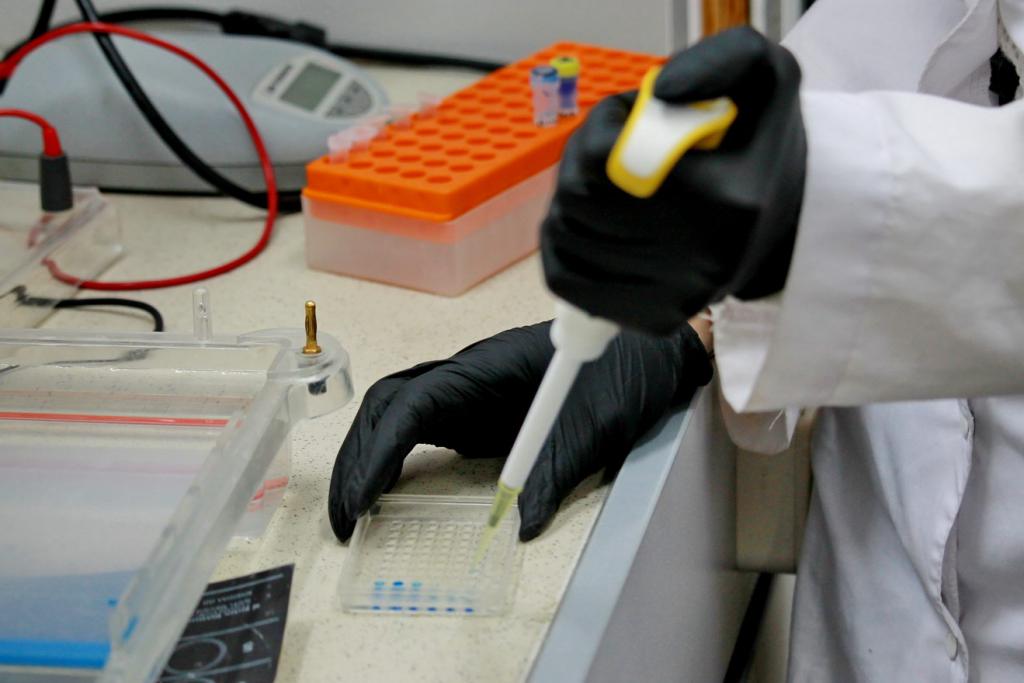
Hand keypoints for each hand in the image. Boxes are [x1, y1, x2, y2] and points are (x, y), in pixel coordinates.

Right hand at [328, 321, 712, 541]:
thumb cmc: (621, 378)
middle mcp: (464, 373)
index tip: (361, 502)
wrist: (648, 353)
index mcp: (484, 369)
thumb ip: (554, 474)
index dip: (377, 453)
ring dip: (369, 456)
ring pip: (396, 411)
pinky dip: (396, 455)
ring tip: (356, 510)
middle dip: (357, 459)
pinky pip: (420, 424)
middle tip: (347, 520)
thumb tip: (522, 528)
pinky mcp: (475, 404)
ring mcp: (466, 387)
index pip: (410, 406)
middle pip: (387, 405)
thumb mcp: (592, 430)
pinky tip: (391, 489)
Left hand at [541, 26, 805, 334]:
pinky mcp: (649, 320)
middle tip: (616, 158)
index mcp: (728, 199)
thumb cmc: (756, 149)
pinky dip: (563, 247)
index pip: (604, 160)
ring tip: (612, 193)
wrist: (785, 224)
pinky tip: (594, 231)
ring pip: (564, 236)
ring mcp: (673, 297)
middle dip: (581, 166)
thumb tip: (661, 91)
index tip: (632, 126)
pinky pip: (564, 279)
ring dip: (570, 204)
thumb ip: (718, 60)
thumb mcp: (763, 77)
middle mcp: (702, 260)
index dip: (602, 130)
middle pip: (577, 198)